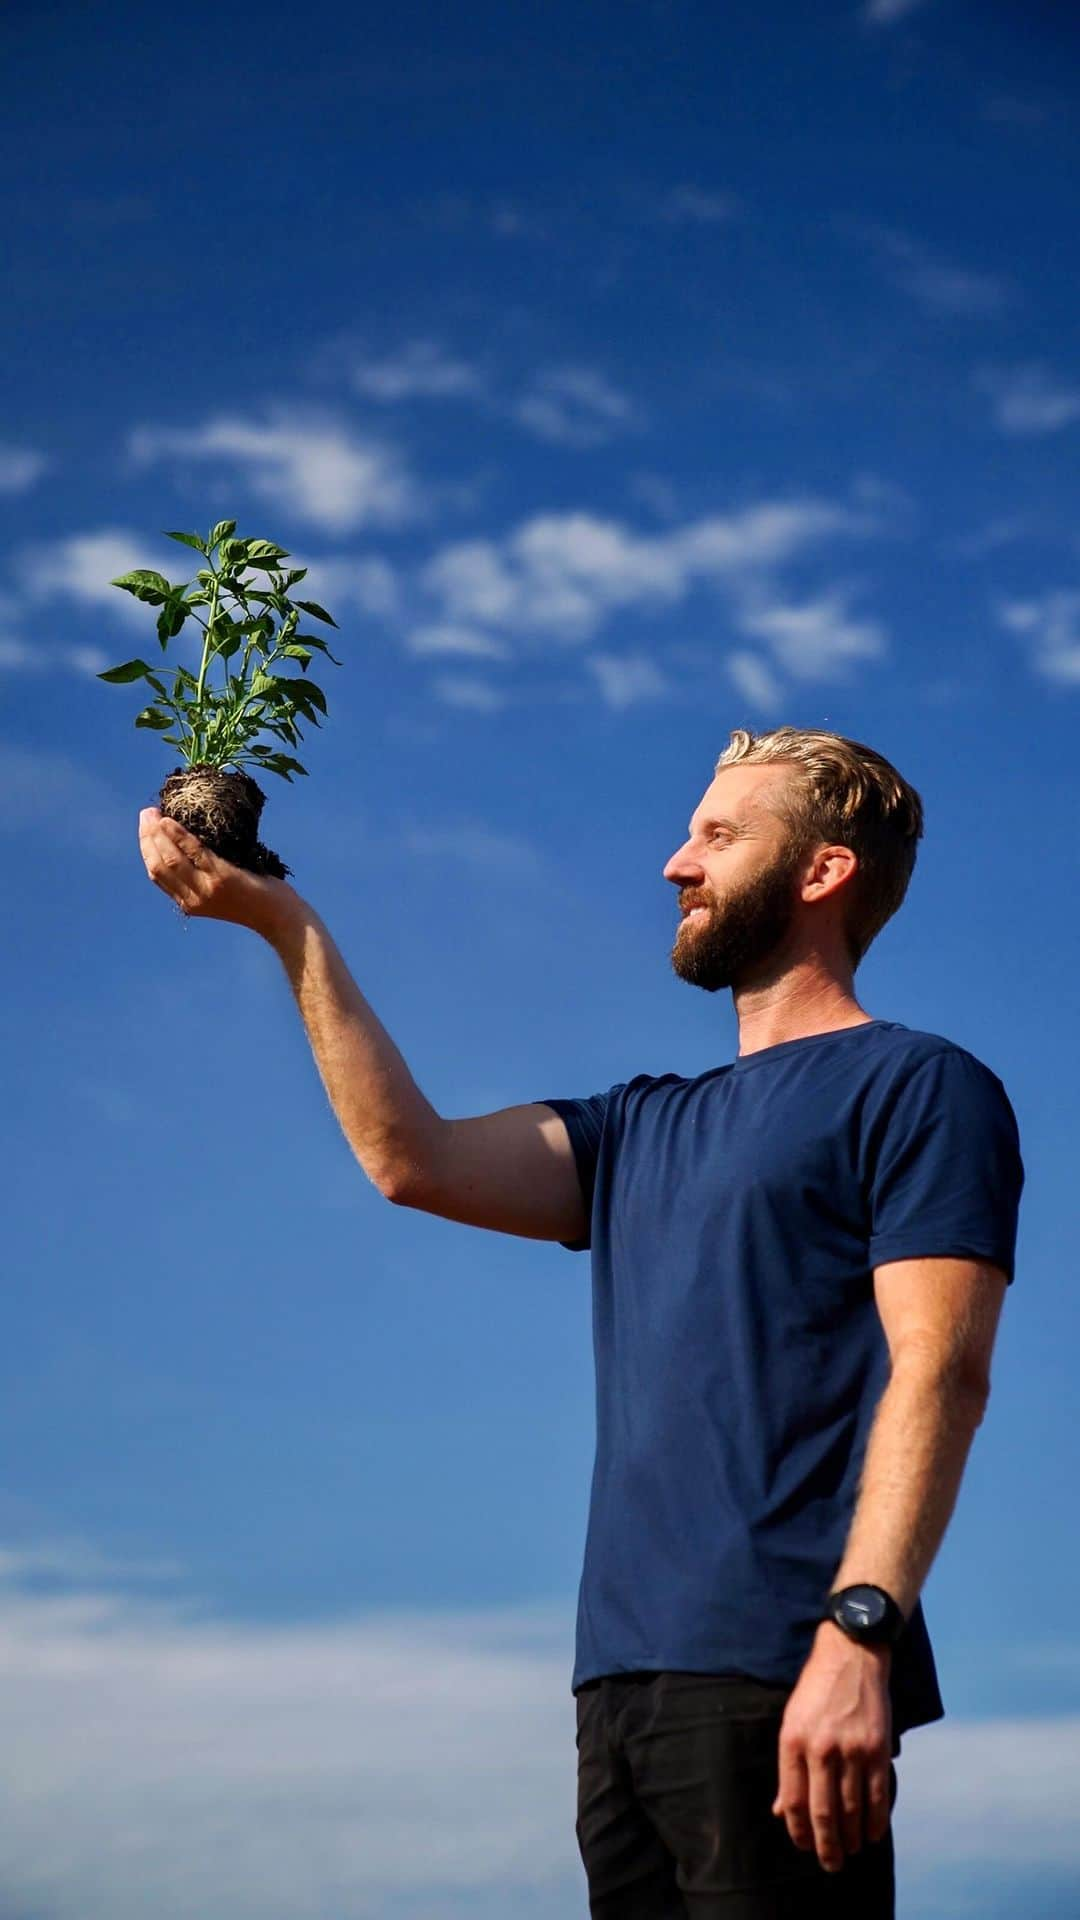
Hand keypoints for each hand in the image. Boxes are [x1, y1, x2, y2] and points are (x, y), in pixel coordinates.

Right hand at [138, 808, 298, 935]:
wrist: (280, 918)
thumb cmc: (255, 900)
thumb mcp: (221, 894)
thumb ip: (203, 877)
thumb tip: (189, 843)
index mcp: (189, 904)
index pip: (157, 875)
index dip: (147, 850)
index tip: (145, 829)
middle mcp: (193, 899)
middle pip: (158, 865)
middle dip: (147, 837)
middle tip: (146, 814)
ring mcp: (206, 889)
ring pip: (171, 858)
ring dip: (158, 833)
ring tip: (154, 814)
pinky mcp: (222, 878)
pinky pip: (194, 851)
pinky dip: (179, 835)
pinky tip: (171, 821)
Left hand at [771, 1621, 892, 1873]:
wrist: (851, 1654)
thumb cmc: (816, 1691)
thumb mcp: (791, 1722)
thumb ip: (789, 1769)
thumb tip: (782, 1812)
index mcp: (793, 1742)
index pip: (793, 1801)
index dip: (799, 1831)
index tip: (804, 1846)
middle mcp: (821, 1748)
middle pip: (823, 1813)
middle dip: (827, 1845)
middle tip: (831, 1864)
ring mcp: (851, 1749)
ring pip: (852, 1810)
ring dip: (853, 1838)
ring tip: (852, 1851)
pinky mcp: (877, 1748)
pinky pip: (877, 1795)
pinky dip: (877, 1821)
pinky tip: (874, 1834)